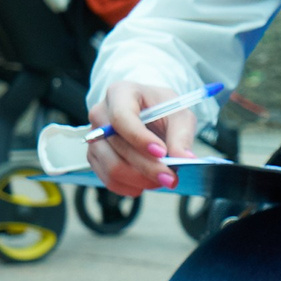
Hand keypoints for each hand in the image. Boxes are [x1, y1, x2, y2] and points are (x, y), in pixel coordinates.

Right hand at [84, 80, 199, 195]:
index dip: (140, 138)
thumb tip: (185, 158)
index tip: (161, 152)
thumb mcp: (179, 115)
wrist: (151, 114)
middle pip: (118, 147)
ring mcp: (95, 138)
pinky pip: (108, 179)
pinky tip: (148, 183)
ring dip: (141, 179)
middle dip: (148, 166)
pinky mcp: (96, 157)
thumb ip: (182, 136)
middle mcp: (101, 114)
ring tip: (162, 179)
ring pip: (112, 167)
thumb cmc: (163, 109)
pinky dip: (131, 186)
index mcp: (120, 93)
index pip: (121, 118)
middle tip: (171, 177)